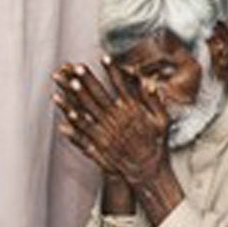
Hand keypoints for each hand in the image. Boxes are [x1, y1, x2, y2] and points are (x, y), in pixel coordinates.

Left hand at [51, 58, 170, 188]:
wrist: (147, 169)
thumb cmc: (156, 144)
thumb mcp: (162, 120)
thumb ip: (155, 100)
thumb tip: (149, 82)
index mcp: (132, 110)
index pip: (120, 85)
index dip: (111, 71)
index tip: (103, 57)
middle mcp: (117, 118)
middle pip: (99, 94)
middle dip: (87, 79)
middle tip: (77, 67)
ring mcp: (106, 131)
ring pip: (88, 109)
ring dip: (76, 96)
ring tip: (66, 83)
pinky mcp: (99, 144)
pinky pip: (84, 130)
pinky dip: (74, 122)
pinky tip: (65, 113)